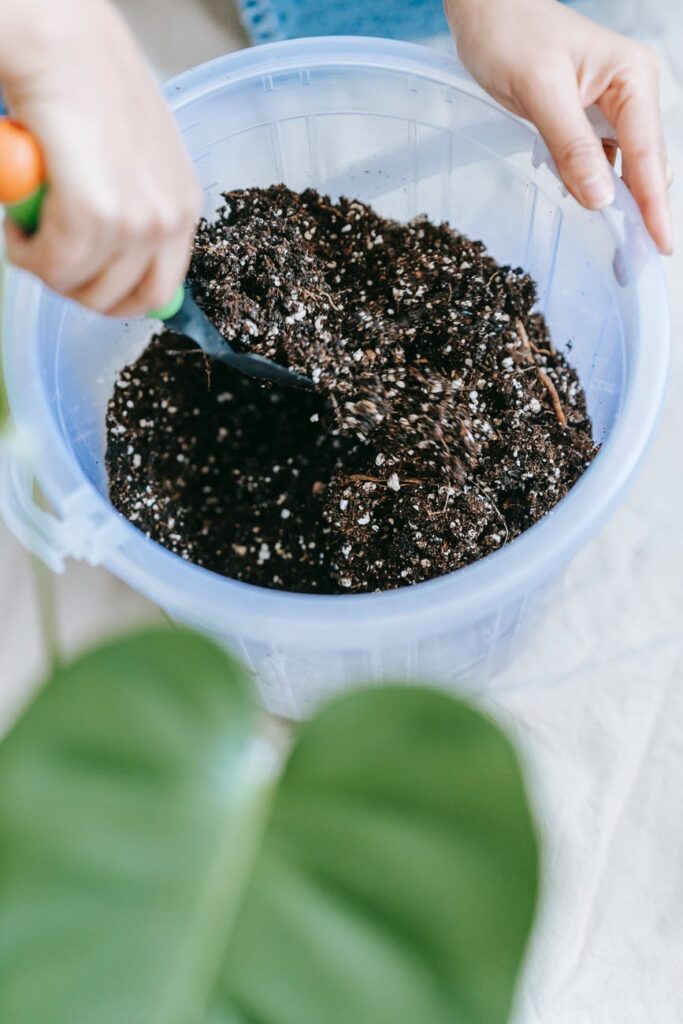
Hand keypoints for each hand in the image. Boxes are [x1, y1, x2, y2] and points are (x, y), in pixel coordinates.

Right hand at [0, 0, 201, 314]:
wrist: (61, 43)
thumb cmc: (88, 88)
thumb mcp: (134, 161)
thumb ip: (135, 207)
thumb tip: (118, 261)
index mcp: (182, 205)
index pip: (160, 290)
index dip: (114, 297)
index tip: (82, 281)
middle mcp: (167, 218)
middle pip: (120, 300)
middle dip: (75, 287)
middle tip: (47, 253)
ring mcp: (135, 221)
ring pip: (79, 286)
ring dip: (44, 266)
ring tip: (29, 226)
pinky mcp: (93, 216)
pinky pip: (51, 266)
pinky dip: (24, 251)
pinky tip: (17, 220)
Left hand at [446, 0, 672, 253]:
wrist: (485, 9)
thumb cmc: (511, 34)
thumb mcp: (539, 90)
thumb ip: (572, 144)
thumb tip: (601, 199)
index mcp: (632, 78)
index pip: (648, 154)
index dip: (653, 205)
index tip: (660, 245)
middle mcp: (631, 93)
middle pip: (644, 166)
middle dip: (639, 214)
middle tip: (631, 263)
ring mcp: (612, 107)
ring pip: (622, 169)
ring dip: (613, 204)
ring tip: (613, 247)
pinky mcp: (588, 120)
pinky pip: (597, 163)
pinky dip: (588, 185)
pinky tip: (576, 195)